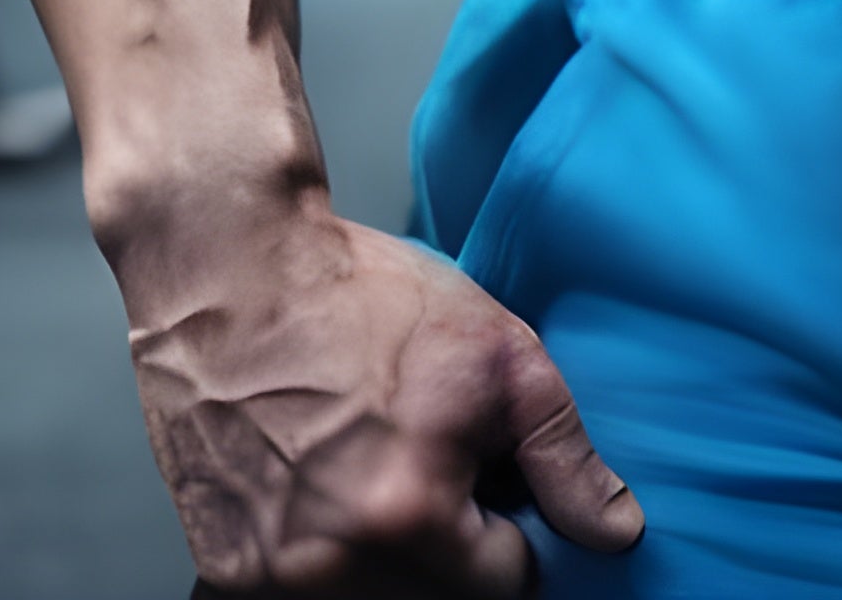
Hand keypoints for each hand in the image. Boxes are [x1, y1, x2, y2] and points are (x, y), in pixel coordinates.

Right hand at [118, 195, 641, 588]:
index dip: (513, 527)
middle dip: (452, 547)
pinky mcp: (223, 569)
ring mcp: (266, 576)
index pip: (507, 583)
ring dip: (389, 556)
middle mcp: (330, 567)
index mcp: (409, 517)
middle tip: (432, 464)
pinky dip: (324, 554)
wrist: (233, 273)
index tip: (493, 481)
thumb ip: (563, 456)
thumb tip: (617, 536)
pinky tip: (321, 479)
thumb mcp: (498, 356)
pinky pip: (303, 592)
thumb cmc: (365, 300)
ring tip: (376, 465)